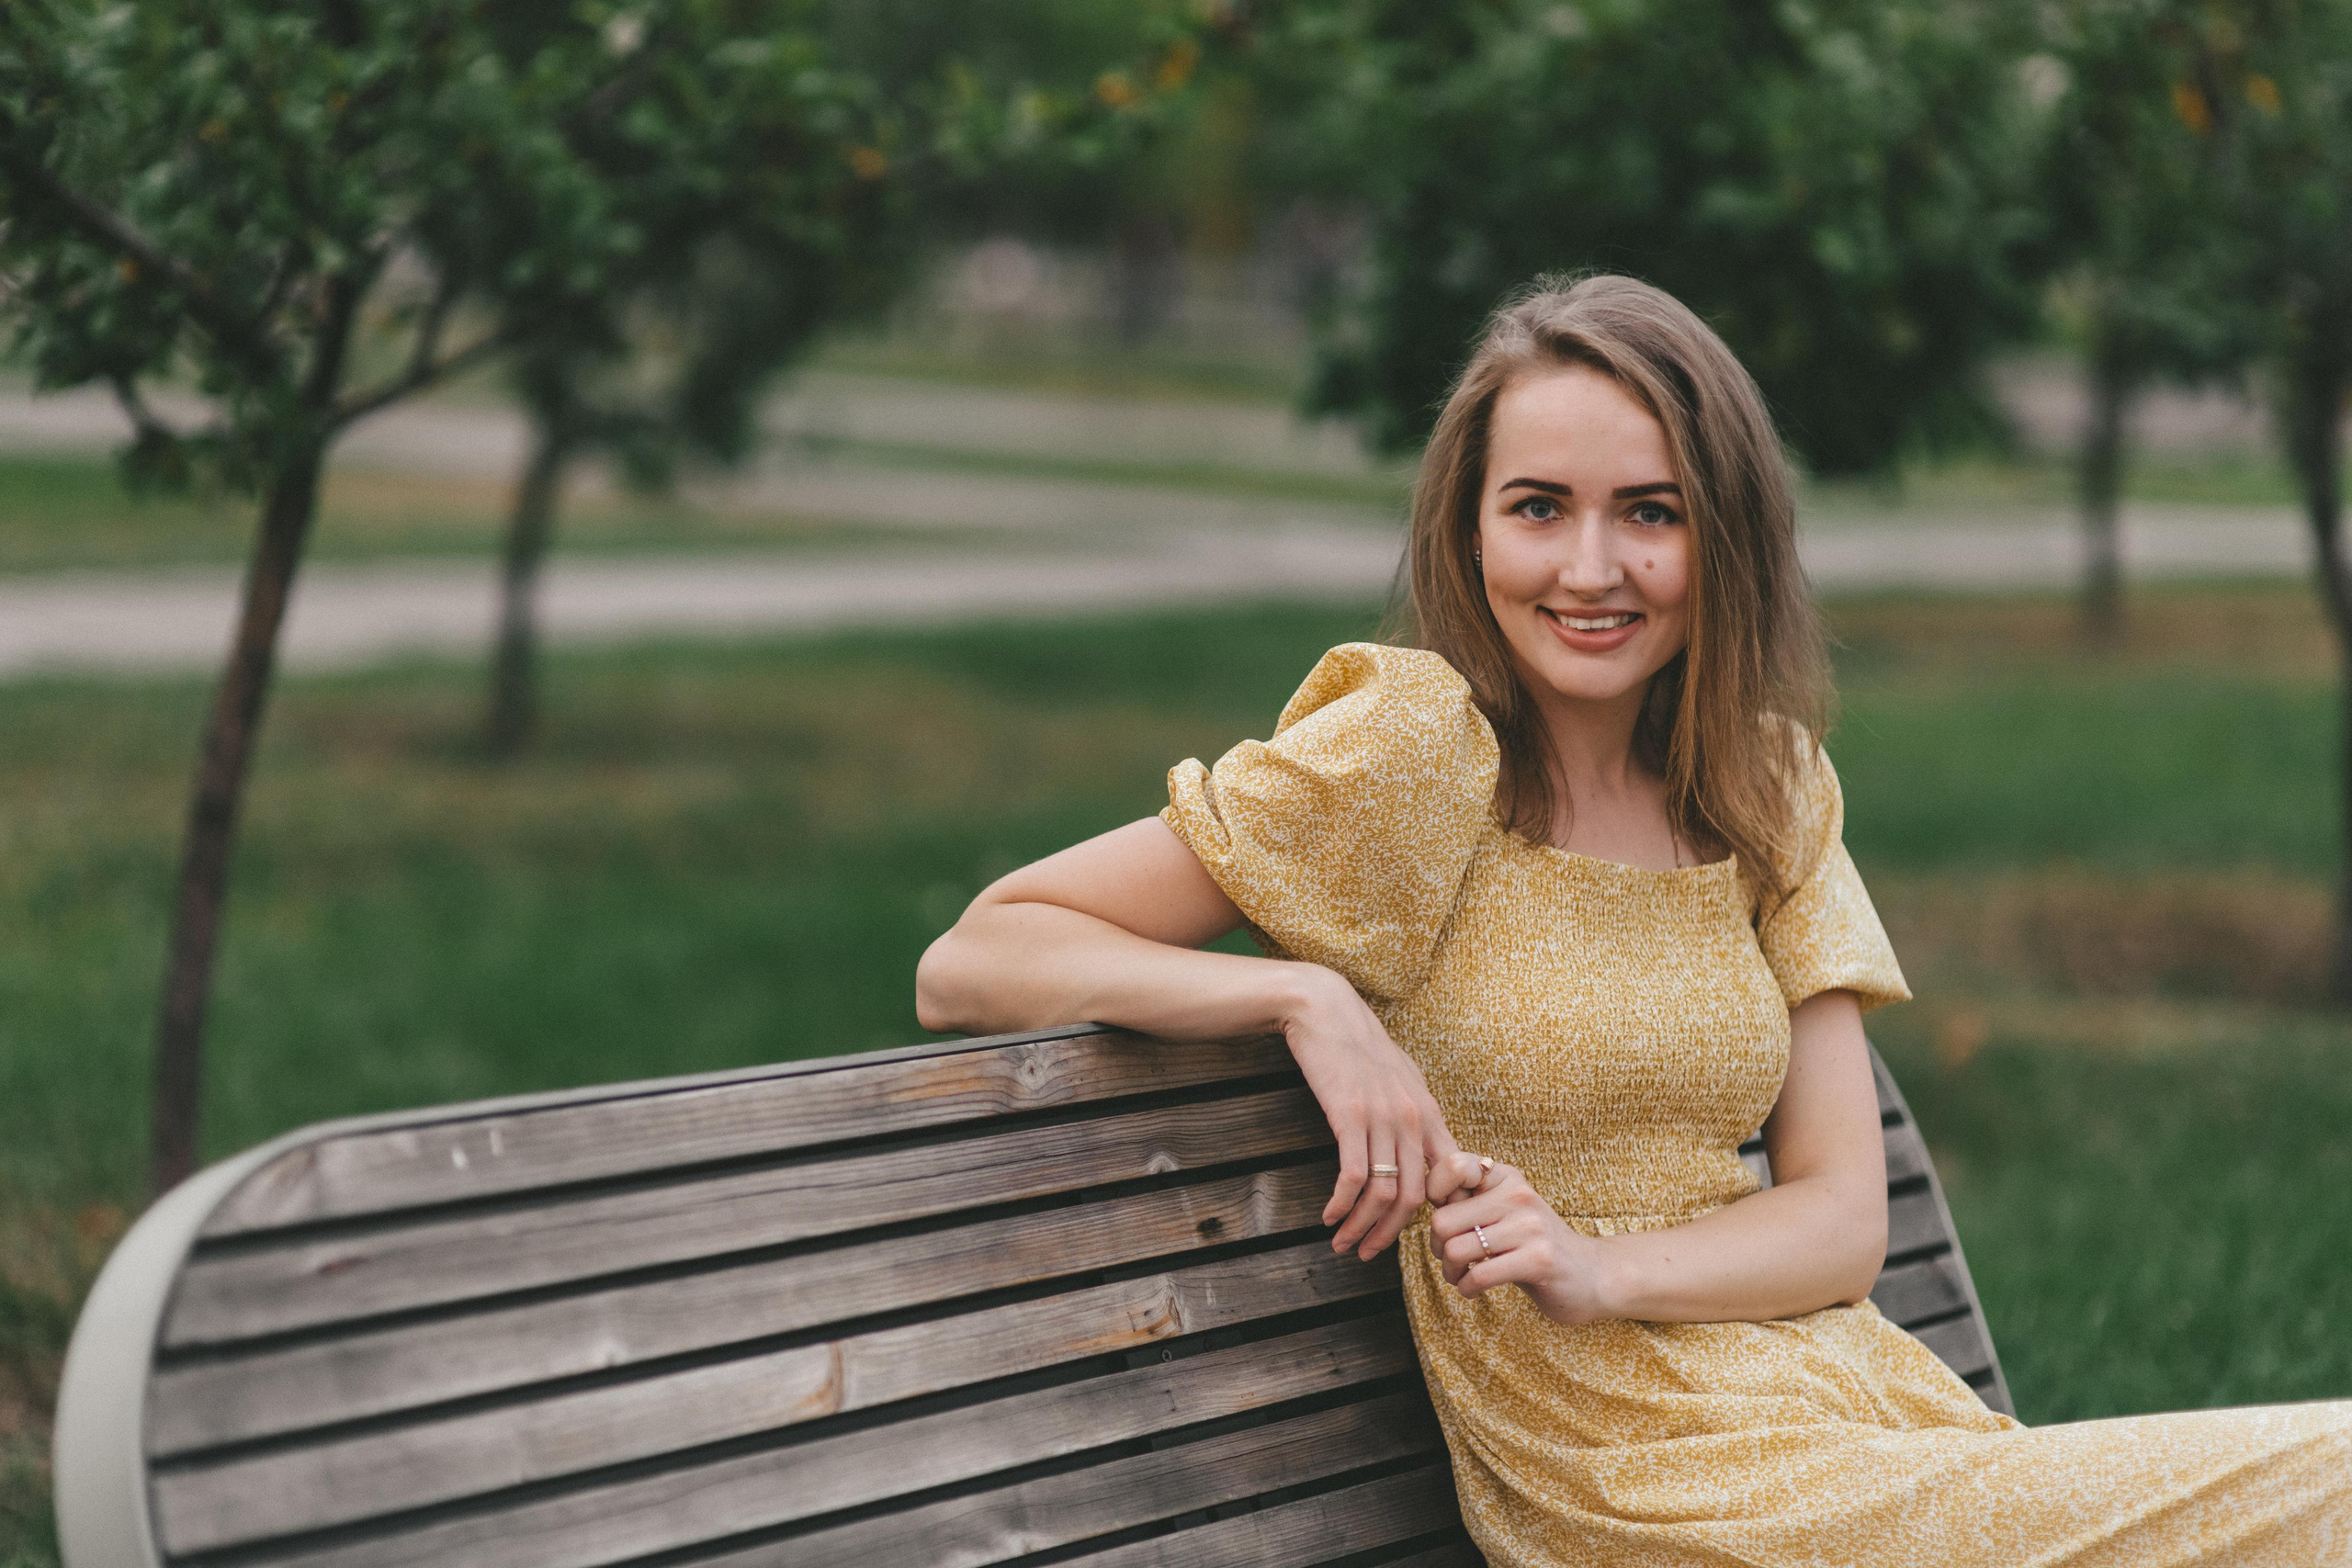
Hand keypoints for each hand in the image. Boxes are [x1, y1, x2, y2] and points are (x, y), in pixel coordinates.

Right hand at [1277, 964, 1462, 1261]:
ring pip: (1383, 1193)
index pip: (1446, 1179)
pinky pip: (1352, 1176)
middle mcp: (1411, 1119)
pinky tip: (1328, 1216)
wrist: (1326, 1011)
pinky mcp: (1348, 1116)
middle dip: (1391, 1235)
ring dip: (1362, 1227)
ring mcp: (1382, 1118)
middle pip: (1414, 1198)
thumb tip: (1425, 1149)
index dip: (1434, 1216)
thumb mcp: (1401, 1078)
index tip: (1413, 1237)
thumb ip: (1416, 1115)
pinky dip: (1341, 1205)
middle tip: (1368, 1254)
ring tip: (1343, 1244)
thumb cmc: (1360, 1045)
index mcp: (1427, 1113)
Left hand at [1426, 1156, 1616, 1324]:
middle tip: (1450, 1260)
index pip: (1452, 1165)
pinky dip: (1466, 1289)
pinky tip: (1474, 1289)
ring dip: (1450, 1273)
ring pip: (1456, 1250)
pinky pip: (1478, 1276)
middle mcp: (1519, 1194)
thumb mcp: (1502, 1212)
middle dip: (1437, 1247)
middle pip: (1442, 1219)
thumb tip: (1424, 1194)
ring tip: (1461, 1276)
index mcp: (1506, 1176)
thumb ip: (1468, 1200)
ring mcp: (1530, 1226)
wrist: (1591, 1275)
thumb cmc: (1533, 1245)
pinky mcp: (1538, 1260)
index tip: (1449, 1220)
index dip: (1435, 1194)